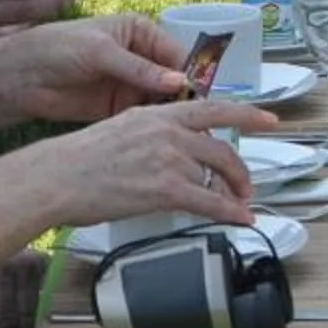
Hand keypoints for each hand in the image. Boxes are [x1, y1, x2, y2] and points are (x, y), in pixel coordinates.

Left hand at [0, 14, 279, 126]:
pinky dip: (155, 128)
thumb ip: (139, 68)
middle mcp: (140, 58)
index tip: (203, 97)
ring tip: (189, 137)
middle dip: (186, 100)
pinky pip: (145, 117)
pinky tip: (166, 143)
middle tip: (203, 124)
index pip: (176, 54)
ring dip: (173, 117)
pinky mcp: (118, 108)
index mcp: (140, 32)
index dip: (191, 75)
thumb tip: (178, 81)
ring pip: (162, 102)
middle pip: (174, 80)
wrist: (21, 75)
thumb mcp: (100, 52)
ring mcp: (130, 85)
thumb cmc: (58, 47)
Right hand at [6, 96, 274, 233]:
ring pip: (216, 177)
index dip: (248, 113)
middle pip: (223, 149)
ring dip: (234, 195)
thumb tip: (176, 148)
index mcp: (158, 114)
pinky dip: (230, 212)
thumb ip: (154, 133)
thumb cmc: (79, 159)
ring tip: (239, 206)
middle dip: (241, 170)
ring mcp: (169, 160)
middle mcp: (169, 132)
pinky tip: (239, 219)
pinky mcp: (165, 189)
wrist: (57, 177)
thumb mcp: (123, 128)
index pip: (214, 107)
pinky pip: (210, 202)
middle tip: (246, 185)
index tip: (271, 119)